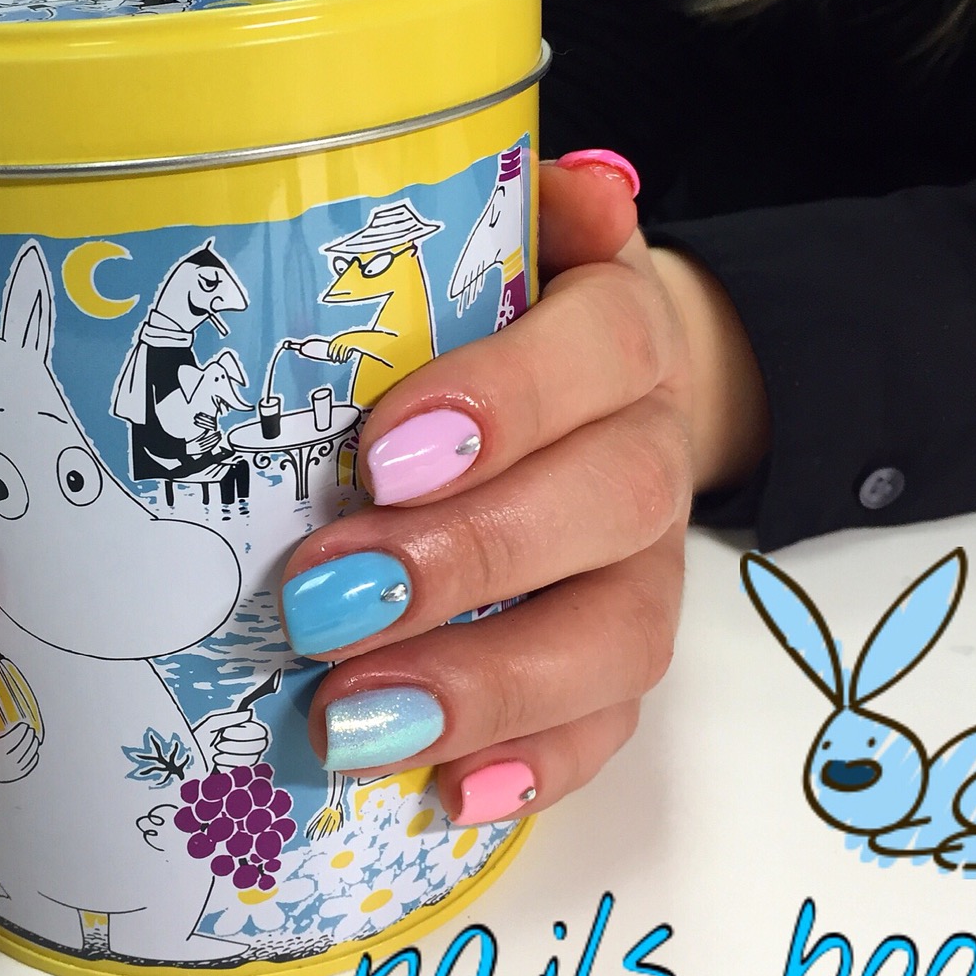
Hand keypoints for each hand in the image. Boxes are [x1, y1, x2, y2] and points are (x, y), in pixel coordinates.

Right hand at [0, 715, 40, 782]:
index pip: (16, 738)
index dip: (22, 730)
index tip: (24, 725)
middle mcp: (8, 760)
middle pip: (24, 745)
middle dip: (29, 736)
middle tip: (30, 730)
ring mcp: (13, 769)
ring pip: (28, 755)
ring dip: (33, 746)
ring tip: (34, 739)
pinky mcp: (16, 776)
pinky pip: (28, 766)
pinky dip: (32, 758)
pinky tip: (33, 753)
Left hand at [194, 708, 271, 770]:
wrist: (188, 762)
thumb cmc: (198, 740)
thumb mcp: (212, 725)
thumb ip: (231, 718)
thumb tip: (249, 713)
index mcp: (243, 730)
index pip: (260, 731)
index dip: (245, 732)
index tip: (226, 732)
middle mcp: (248, 745)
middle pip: (260, 745)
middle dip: (238, 745)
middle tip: (219, 745)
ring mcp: (244, 761)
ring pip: (253, 759)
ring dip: (230, 756)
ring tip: (215, 756)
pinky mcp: (239, 774)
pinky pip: (243, 771)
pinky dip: (227, 766)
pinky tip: (217, 765)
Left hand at [279, 158, 769, 825]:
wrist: (599, 398)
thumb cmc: (506, 327)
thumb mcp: (504, 253)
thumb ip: (509, 215)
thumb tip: (575, 182)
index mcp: (619, 336)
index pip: (599, 350)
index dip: (505, 403)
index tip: (384, 453)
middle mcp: (648, 451)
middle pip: (611, 504)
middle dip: (469, 560)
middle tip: (327, 601)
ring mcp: (647, 567)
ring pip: (617, 635)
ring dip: (486, 686)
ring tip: (353, 722)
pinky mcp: (624, 653)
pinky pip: (611, 723)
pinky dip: (535, 764)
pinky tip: (448, 792)